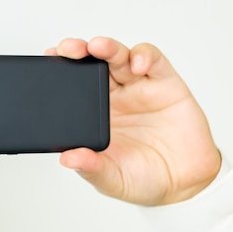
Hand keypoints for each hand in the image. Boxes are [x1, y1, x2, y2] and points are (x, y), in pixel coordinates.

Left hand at [46, 37, 220, 205]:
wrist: (185, 185)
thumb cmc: (144, 179)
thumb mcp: (111, 179)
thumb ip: (91, 168)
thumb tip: (67, 158)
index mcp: (96, 117)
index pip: (73, 88)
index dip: (61, 72)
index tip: (47, 61)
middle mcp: (115, 98)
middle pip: (93, 64)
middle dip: (79, 52)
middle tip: (67, 49)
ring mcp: (139, 89)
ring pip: (120, 57)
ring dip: (108, 48)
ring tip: (98, 47)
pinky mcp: (166, 84)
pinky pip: (153, 61)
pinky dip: (144, 56)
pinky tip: (137, 64)